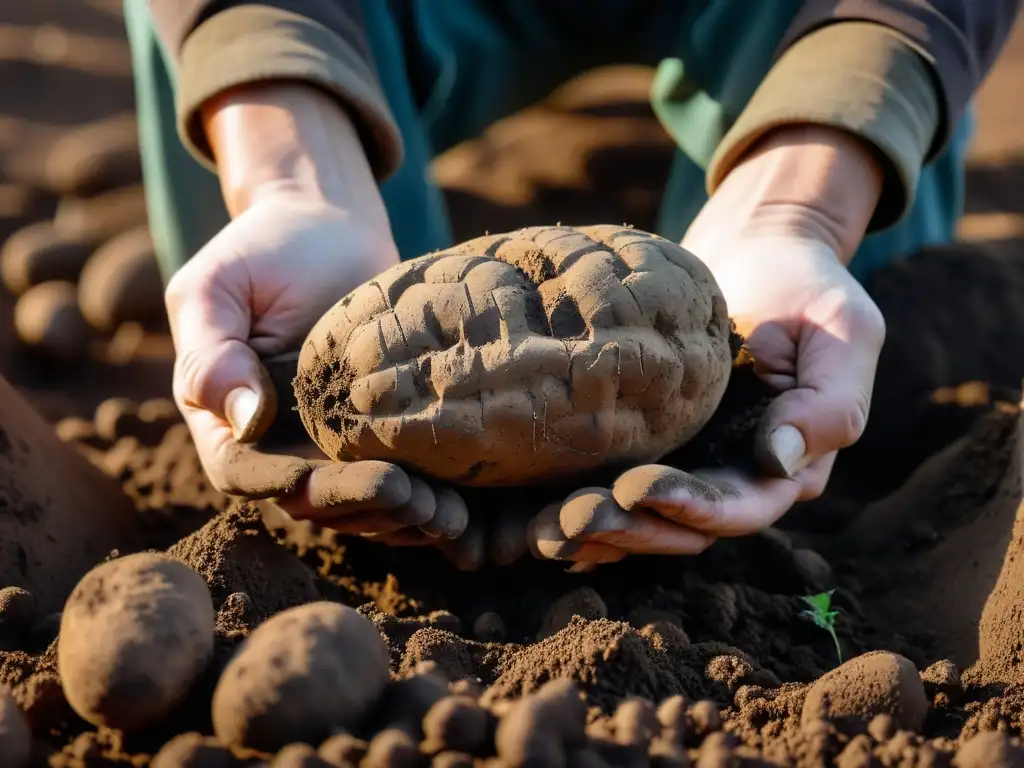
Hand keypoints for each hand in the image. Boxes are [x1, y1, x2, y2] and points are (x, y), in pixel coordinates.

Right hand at [165, 82, 443, 537]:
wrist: (327, 227)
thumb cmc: (266, 250)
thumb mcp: (218, 286)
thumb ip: (212, 352)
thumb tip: (246, 419)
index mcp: (224, 419)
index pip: (246, 474)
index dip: (292, 485)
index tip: (336, 480)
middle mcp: (273, 444)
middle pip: (310, 501)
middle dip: (361, 506)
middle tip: (415, 499)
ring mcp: (325, 445)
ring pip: (354, 505)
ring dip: (398, 515)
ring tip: (448, 512)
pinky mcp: (374, 435)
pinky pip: (392, 481)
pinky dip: (421, 500)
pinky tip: (459, 506)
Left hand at [522, 125, 886, 566]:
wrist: (757, 251)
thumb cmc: (808, 288)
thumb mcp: (845, 334)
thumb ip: (828, 403)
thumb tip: (778, 461)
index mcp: (782, 465)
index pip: (740, 508)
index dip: (694, 510)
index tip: (640, 491)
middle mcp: (729, 476)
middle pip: (680, 527)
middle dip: (631, 530)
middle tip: (577, 517)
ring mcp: (685, 461)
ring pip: (640, 518)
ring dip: (597, 529)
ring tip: (547, 524)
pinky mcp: (643, 440)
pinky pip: (610, 485)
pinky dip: (577, 504)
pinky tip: (535, 513)